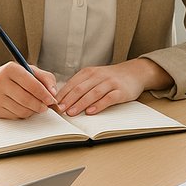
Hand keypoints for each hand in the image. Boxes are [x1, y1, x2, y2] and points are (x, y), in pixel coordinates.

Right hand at [0, 62, 57, 118]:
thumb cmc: (12, 76)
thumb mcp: (29, 70)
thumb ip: (45, 78)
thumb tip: (53, 92)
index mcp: (10, 69)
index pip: (32, 84)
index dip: (44, 94)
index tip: (52, 100)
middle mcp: (0, 82)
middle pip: (27, 99)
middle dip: (40, 105)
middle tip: (46, 106)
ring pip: (22, 110)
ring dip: (33, 111)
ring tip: (35, 106)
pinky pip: (16, 116)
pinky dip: (24, 114)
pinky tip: (23, 107)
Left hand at [55, 58, 170, 116]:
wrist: (133, 73)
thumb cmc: (109, 78)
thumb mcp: (93, 77)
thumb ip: (80, 86)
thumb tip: (62, 100)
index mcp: (88, 72)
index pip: (71, 84)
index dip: (61, 95)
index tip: (53, 105)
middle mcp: (98, 76)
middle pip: (80, 89)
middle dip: (68, 100)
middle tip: (59, 111)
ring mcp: (110, 83)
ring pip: (92, 93)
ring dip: (80, 104)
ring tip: (71, 113)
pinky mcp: (120, 91)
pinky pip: (108, 98)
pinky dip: (98, 105)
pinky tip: (90, 112)